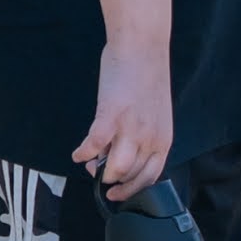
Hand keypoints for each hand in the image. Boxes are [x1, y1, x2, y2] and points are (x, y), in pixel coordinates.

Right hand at [71, 40, 172, 192]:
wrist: (143, 47)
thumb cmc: (146, 76)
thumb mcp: (154, 114)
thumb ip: (142, 135)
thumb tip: (119, 153)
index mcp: (162, 139)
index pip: (149, 178)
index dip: (131, 190)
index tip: (116, 193)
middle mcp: (150, 138)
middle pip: (129, 177)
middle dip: (111, 181)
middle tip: (98, 174)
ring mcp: (131, 128)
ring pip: (114, 168)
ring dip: (98, 170)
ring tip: (89, 164)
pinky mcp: (112, 115)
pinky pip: (94, 145)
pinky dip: (83, 153)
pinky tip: (77, 153)